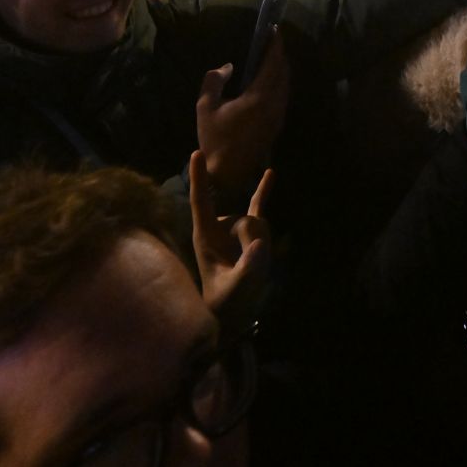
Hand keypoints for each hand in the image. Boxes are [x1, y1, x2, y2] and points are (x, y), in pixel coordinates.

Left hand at [188, 151, 271, 331]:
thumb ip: (247, 269)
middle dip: (255, 241)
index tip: (196, 153)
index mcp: (205, 236)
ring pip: (259, 223)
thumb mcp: (235, 289)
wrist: (230, 313)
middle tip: (249, 270)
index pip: (201, 202)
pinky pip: (257, 206)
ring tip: (253, 267)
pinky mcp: (248, 232)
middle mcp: (218, 227)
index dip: (199, 178)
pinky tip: (270, 172)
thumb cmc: (226, 302)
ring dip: (262, 244)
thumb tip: (259, 244)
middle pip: (246, 219)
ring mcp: (233, 227)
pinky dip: (263, 190)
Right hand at [195, 32, 290, 196]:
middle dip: (279, 54)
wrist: (227, 172)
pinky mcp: (277, 125)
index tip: (273, 30)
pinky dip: (279, 82)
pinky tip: (268, 80)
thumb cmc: (214, 139)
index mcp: (259, 98)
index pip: (273, 64)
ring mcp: (278, 116)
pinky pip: (283, 96)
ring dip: (280, 68)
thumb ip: (213, 80)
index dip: (275, 45)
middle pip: (284, 72)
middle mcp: (274, 105)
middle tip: (271, 40)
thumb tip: (228, 67)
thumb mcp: (205, 107)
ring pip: (286, 85)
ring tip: (269, 56)